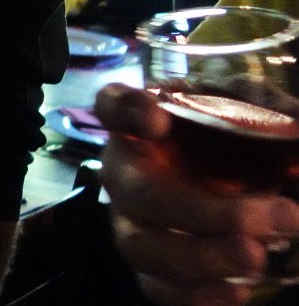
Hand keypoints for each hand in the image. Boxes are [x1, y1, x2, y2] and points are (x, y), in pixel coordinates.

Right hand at [94, 84, 298, 304]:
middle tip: (272, 215)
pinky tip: (240, 291)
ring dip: (203, 258)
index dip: (127, 111)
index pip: (112, 105)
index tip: (158, 119)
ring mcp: (128, 222)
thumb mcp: (240, 112)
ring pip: (144, 247)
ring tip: (257, 256)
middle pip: (140, 193)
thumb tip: (297, 123)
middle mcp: (121, 170)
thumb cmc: (223, 136)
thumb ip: (262, 111)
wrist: (226, 181)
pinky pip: (157, 289)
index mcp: (136, 121)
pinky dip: (195, 296)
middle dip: (204, 212)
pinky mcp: (148, 266)